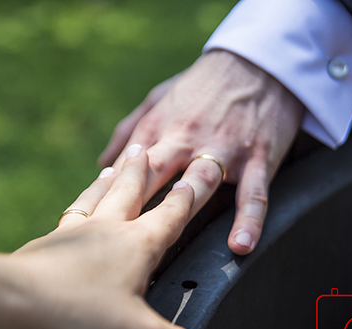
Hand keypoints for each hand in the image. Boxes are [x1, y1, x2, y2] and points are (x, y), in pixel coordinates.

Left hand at [4, 145, 206, 328]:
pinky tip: (75, 210)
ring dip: (110, 179)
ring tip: (114, 164)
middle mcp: (106, 228)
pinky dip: (79, 204)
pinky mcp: (48, 243)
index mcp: (136, 244)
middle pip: (130, 190)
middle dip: (144, 169)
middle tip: (146, 147)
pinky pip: (70, 214)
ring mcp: (74, 232)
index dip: (192, 194)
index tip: (202, 172)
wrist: (11, 302)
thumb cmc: (77, 314)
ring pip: (98, 195)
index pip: (173, 213)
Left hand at [99, 50, 303, 254]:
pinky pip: (253, 192)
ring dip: (184, 205)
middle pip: (153, 174)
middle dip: (130, 201)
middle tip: (114, 236)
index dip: (106, 195)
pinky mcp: (257, 157)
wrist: (256, 62)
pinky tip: (241, 244)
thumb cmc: (200, 84)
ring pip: (200, 180)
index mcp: (158, 127)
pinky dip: (249, 218)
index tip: (93, 223)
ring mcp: (222, 148)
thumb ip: (128, 131)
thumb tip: (101, 164)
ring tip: (169, 234)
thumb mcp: (158, 98)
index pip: (126, 166)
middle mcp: (186, 138)